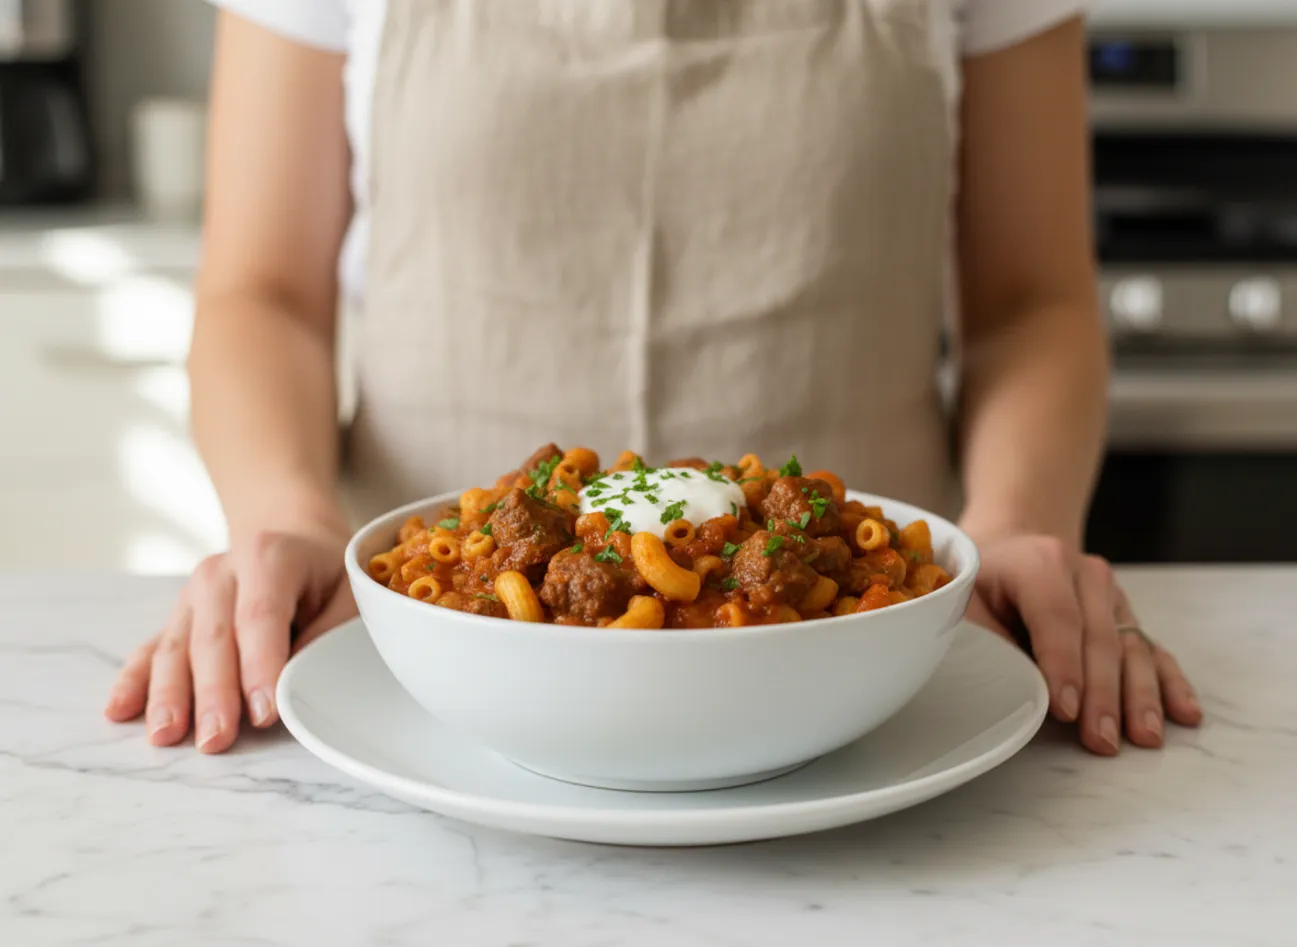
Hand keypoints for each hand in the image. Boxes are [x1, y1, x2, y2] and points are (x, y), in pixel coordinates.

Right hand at [104, 528, 357, 752]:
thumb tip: (303, 685)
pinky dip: (134, 681)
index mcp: (268, 556)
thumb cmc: (326, 570)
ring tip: (166, 736)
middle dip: (213, 693)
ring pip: (175, 647)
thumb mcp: (350, 589)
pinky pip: (150, 649)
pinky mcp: (176, 618)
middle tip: (216, 739)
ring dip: (169, 695)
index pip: (260, 616)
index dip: (261, 666)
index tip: (265, 713)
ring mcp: (191, 596)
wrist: (289, 535)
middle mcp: (220, 572)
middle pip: (213, 638)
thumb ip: (330, 632)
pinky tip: (119, 710)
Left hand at [965, 533, 1202, 755]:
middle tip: (1101, 739)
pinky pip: (1151, 650)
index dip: (1062, 665)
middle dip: (1102, 694)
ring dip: (1139, 696)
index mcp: (1039, 561)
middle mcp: (1084, 573)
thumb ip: (985, 641)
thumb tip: (1005, 694)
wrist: (1011, 543)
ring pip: (1130, 647)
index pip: (1057, 616)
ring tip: (1143, 737)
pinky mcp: (1125, 615)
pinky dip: (1168, 682)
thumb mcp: (964, 600)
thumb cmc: (982, 581)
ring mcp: (1111, 594)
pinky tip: (1184, 712)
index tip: (1065, 710)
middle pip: (1099, 638)